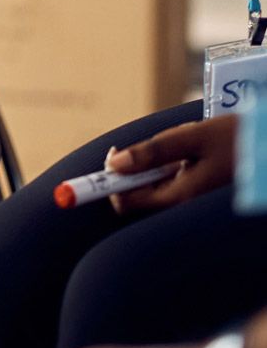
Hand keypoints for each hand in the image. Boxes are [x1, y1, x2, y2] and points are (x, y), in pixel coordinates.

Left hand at [104, 114, 236, 213]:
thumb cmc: (236, 140)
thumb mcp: (191, 137)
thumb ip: (152, 152)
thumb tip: (114, 163)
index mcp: (182, 198)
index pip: (126, 203)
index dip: (112, 180)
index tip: (115, 155)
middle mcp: (186, 210)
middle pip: (139, 200)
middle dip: (134, 173)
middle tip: (151, 149)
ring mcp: (194, 207)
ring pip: (155, 193)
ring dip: (154, 171)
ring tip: (181, 151)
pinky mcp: (200, 199)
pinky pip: (172, 190)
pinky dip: (170, 173)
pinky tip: (190, 158)